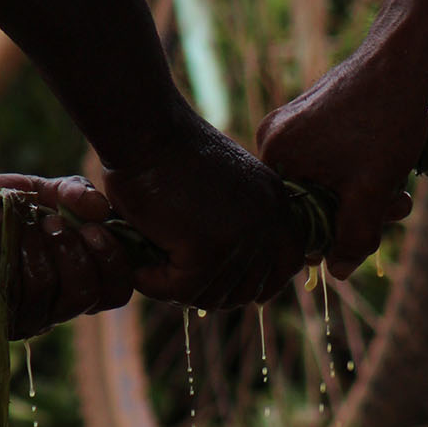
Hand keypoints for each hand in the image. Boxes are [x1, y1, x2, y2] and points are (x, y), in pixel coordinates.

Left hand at [0, 172, 132, 338]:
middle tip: (49, 222)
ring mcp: (18, 321)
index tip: (91, 228)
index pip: (115, 294)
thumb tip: (100, 206)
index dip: (111, 263)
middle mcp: (53, 312)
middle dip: (69, 253)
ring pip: (41, 292)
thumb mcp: (35, 193)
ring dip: (27, 248)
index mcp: (74, 285)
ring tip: (10, 221)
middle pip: (83, 296)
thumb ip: (70, 193)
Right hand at [102, 114, 306, 308]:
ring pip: (212, 295)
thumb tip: (235, 282)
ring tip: (149, 260)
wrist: (144, 131)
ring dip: (175, 286)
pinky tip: (139, 265)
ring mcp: (243, 237)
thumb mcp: (222, 188)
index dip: (258, 283)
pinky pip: (181, 292)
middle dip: (207, 289)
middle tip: (170, 271)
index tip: (222, 283)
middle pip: (248, 291)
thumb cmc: (167, 154)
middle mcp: (270, 222)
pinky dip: (154, 284)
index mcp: (278, 204)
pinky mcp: (210, 250)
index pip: (288, 264)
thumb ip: (239, 224)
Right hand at [256, 52, 418, 278]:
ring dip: (365, 193)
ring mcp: (291, 124)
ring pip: (327, 181)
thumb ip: (353, 237)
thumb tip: (339, 272)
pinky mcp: (312, 114)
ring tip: (401, 187)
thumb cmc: (385, 123)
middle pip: (312, 201)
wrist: (403, 58)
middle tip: (397, 208)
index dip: (333, 236)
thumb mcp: (371, 191)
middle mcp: (273, 139)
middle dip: (356, 212)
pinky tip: (390, 164)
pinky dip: (360, 169)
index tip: (369, 233)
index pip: (295, 220)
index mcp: (275, 156)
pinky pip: (331, 159)